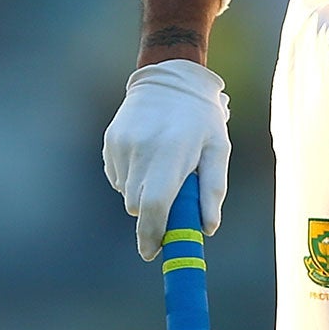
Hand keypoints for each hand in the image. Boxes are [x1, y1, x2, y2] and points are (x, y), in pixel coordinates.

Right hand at [103, 59, 229, 259]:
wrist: (169, 76)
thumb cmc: (201, 117)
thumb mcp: (218, 149)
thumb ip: (213, 190)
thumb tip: (206, 228)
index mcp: (171, 153)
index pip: (154, 206)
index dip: (152, 235)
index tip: (154, 253)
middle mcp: (141, 150)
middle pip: (138, 207)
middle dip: (153, 215)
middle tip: (172, 207)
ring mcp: (121, 145)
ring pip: (127, 193)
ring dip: (143, 194)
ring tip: (163, 169)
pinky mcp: (110, 141)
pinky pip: (118, 176)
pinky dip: (132, 178)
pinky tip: (148, 157)